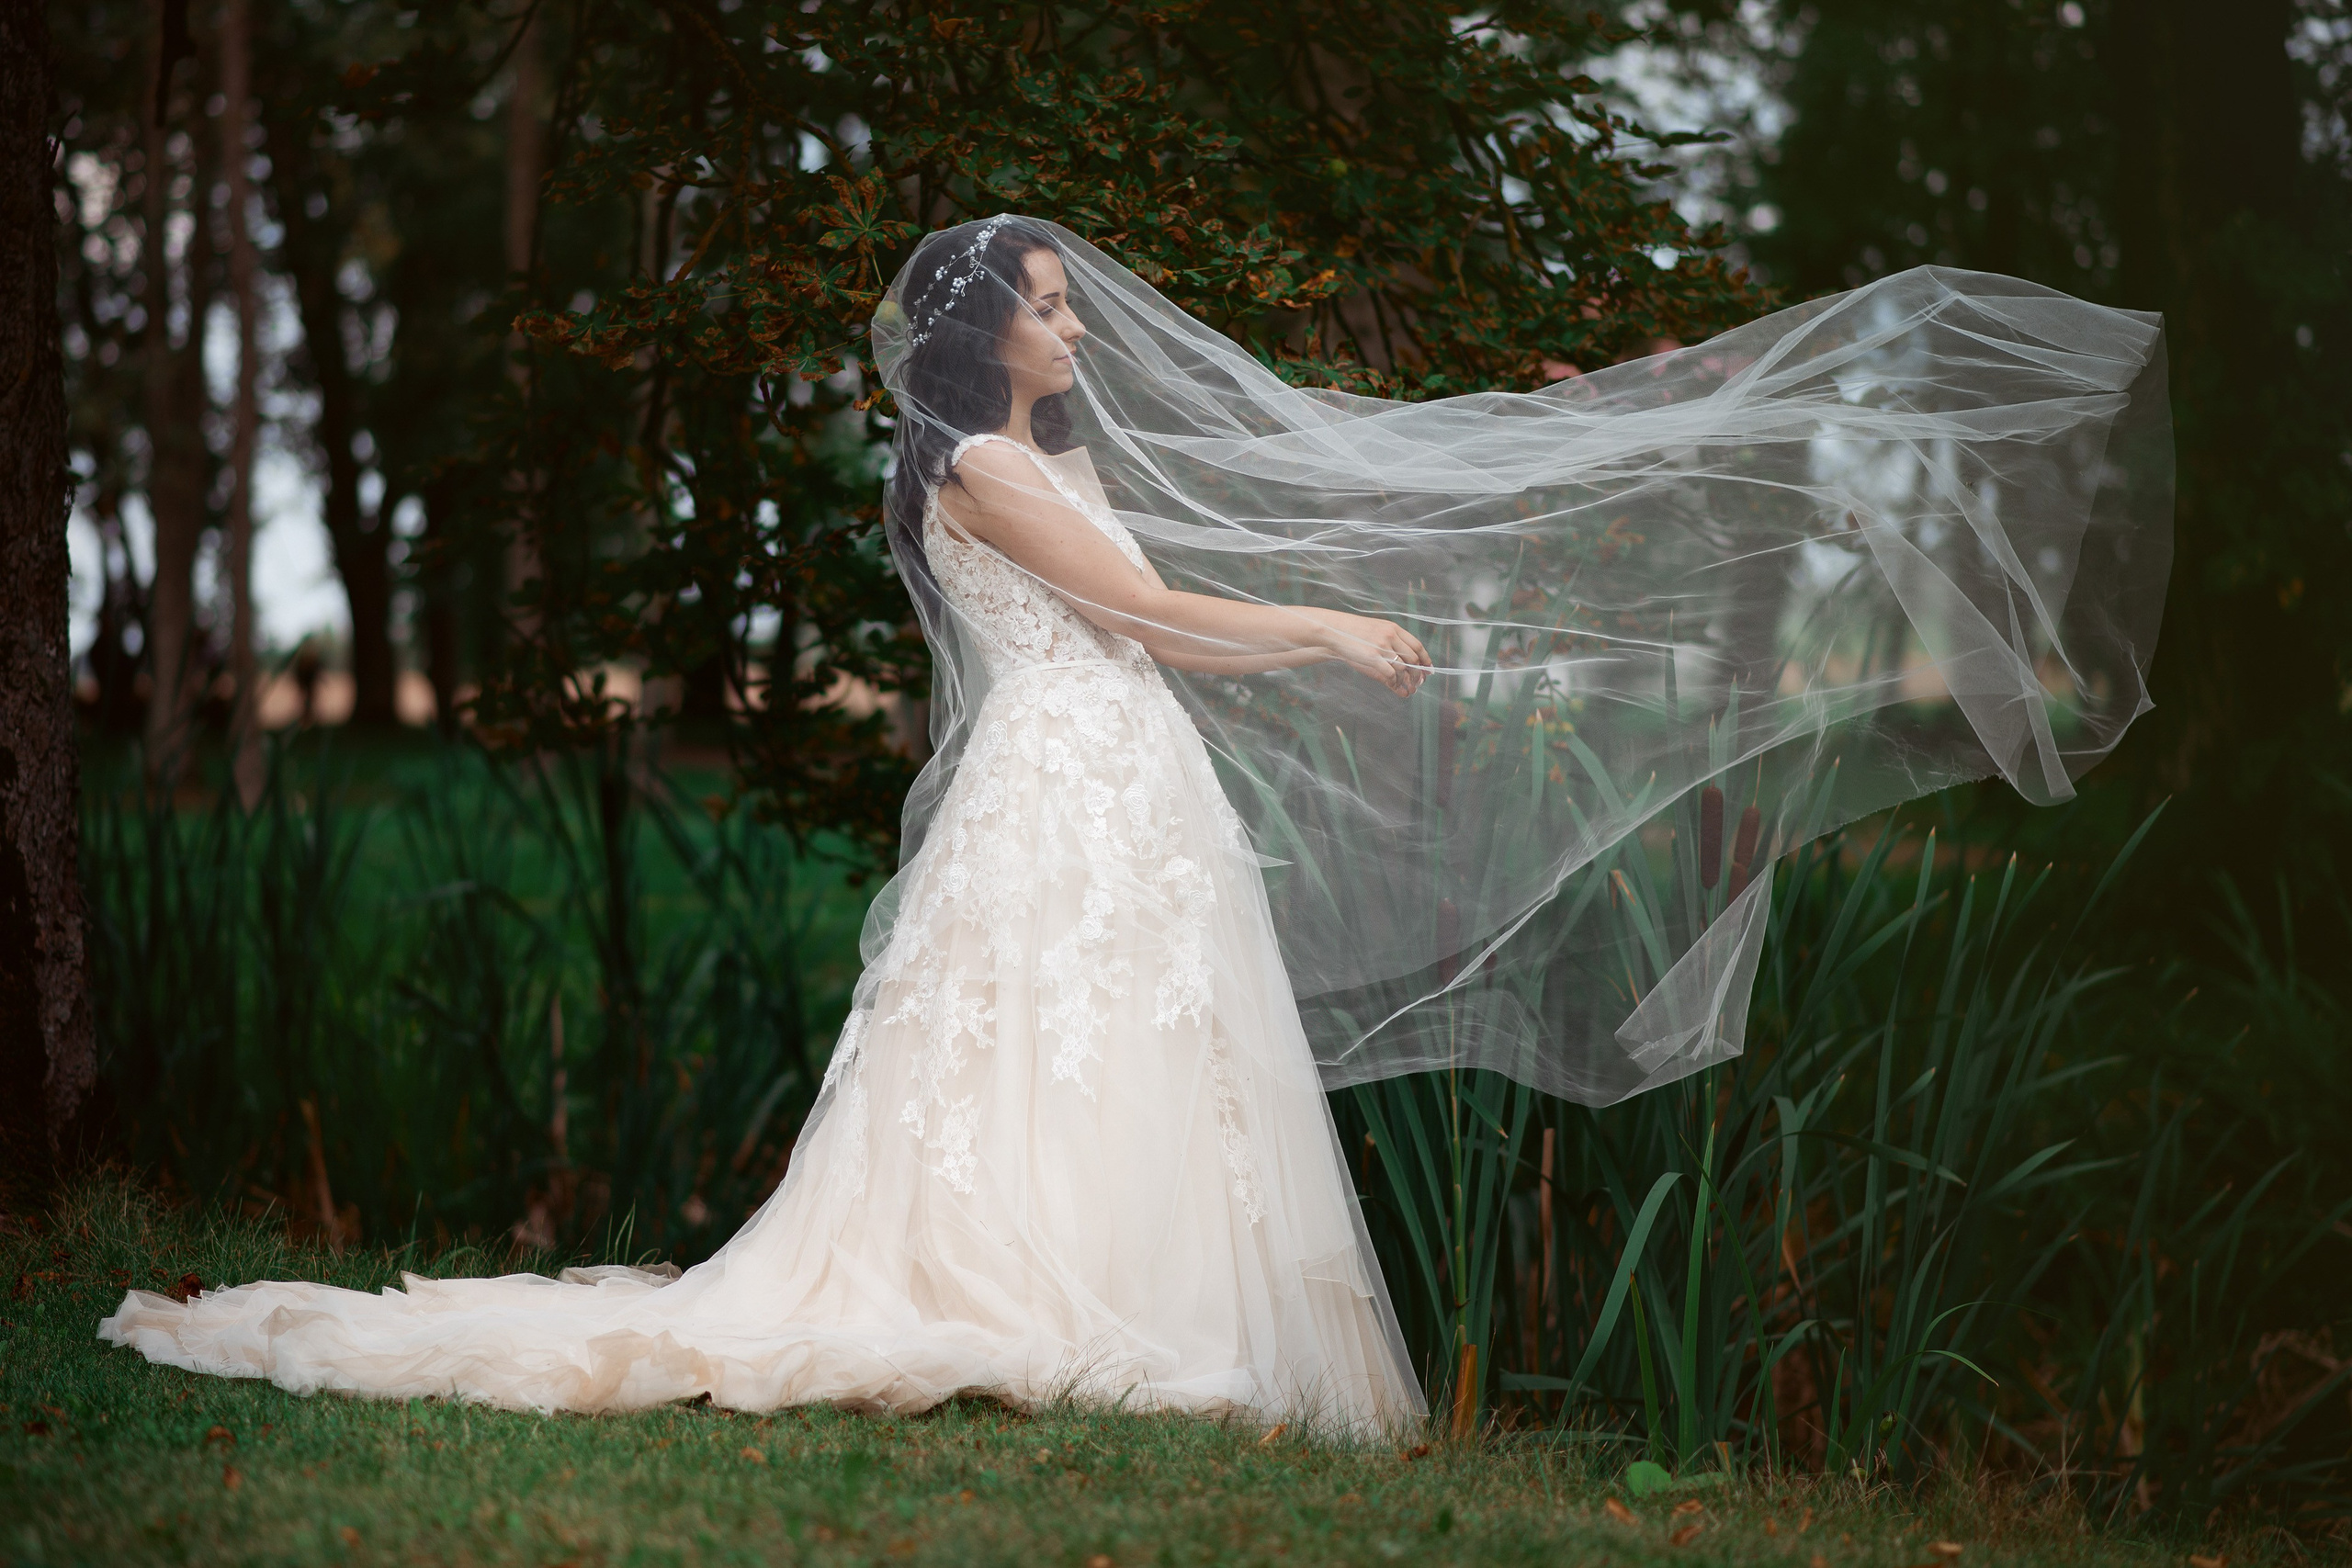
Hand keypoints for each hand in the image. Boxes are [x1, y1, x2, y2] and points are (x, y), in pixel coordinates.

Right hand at [1305, 609, 1430, 696]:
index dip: (1425, 659)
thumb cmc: (1353, 631)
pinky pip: (1391, 673)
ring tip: (1407, 686)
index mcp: (1393, 628)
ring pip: (1404, 667)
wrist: (1334, 630)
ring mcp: (1382, 646)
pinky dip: (1395, 682)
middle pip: (1414, 658)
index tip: (1429, 669)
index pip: (1417, 645)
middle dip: (1419, 673)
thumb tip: (1404, 651)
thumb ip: (1391, 637)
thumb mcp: (1376, 628)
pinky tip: (1393, 685)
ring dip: (1408, 680)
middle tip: (1419, 682)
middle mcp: (1391, 636)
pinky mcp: (1373, 657)